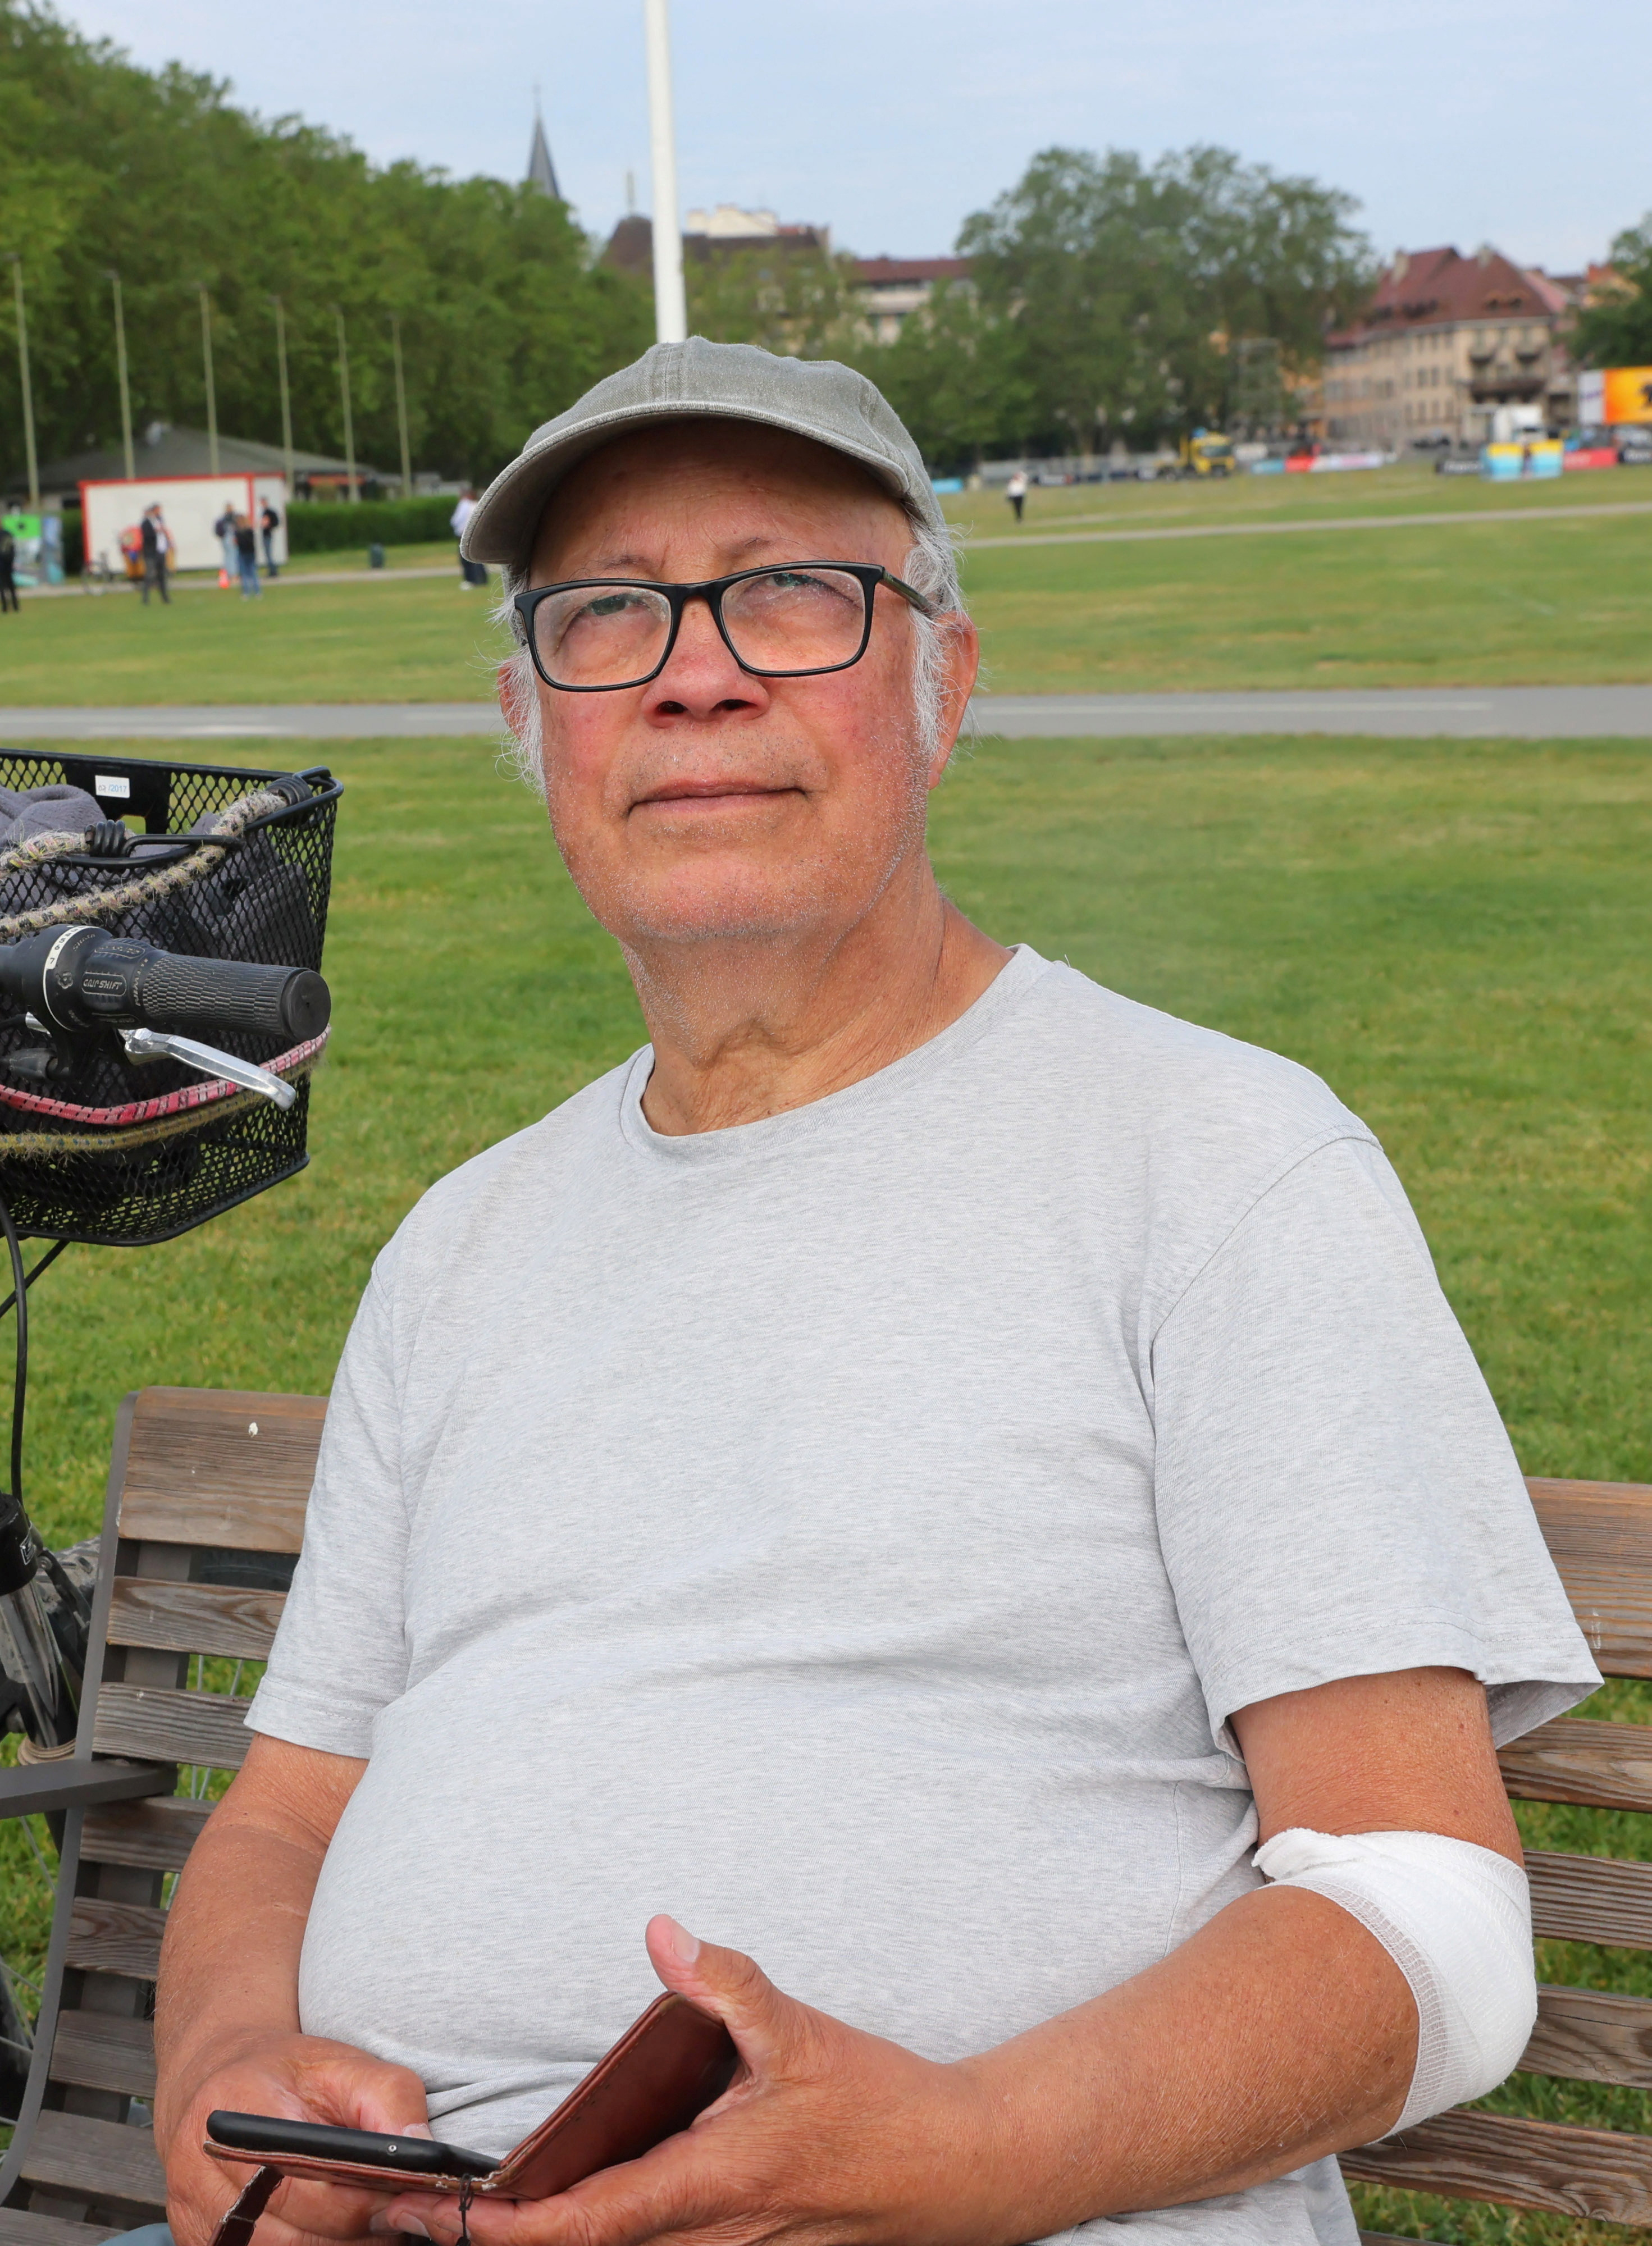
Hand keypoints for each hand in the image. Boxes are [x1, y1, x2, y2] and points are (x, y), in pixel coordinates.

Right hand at [161, 2030, 433, 2245]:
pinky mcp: (194, 2240)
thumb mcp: (344, 2065)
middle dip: (359, 2231)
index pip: (309, 2182)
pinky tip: (330, 2232)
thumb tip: (423, 2150)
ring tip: (368, 2221)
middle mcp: (199, 2170)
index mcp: (236, 2111)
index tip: (407, 2198)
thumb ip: (390, 2102)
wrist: (217, 2078)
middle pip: (297, 2232)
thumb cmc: (286, 2074)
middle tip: (396, 2215)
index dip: (366, 2200)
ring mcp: (192, 2213)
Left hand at [379, 1918, 1012, 2245]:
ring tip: (463, 2214)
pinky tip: (559, 2203)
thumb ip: (728, 1984)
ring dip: (545, 2240)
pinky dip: (596, 2234)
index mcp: (716, 2182)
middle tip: (410, 2214)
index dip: (515, 2227)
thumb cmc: (876, 2103)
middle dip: (501, 2240)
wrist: (953, 2168)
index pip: (592, 2221)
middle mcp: (710, 2234)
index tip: (449, 2215)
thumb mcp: (802, 2032)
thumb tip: (664, 1934)